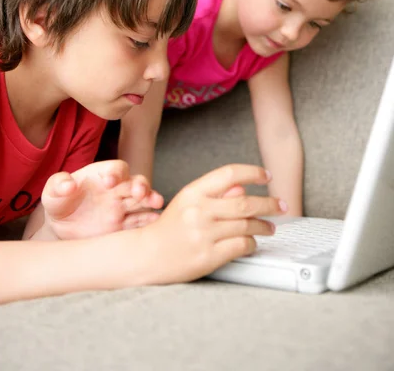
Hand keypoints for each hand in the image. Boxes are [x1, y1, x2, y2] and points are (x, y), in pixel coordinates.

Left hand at [39, 160, 163, 239]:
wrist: (61, 229)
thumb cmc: (59, 203)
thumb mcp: (52, 192)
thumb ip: (58, 184)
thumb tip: (68, 184)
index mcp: (103, 175)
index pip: (117, 168)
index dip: (116, 173)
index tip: (109, 182)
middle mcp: (117, 189)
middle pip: (136, 182)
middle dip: (141, 186)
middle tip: (140, 193)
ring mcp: (123, 208)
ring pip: (143, 200)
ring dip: (151, 199)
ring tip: (156, 203)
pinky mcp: (124, 226)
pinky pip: (140, 222)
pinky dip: (149, 220)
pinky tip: (155, 222)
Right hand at [139, 164, 286, 283]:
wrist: (148, 255)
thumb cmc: (171, 226)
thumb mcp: (188, 201)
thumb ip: (215, 193)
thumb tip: (243, 188)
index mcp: (193, 192)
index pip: (229, 174)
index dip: (252, 173)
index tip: (267, 176)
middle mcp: (199, 211)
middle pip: (245, 203)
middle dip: (270, 204)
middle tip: (281, 205)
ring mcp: (203, 235)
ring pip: (247, 226)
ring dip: (265, 226)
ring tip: (270, 227)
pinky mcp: (208, 257)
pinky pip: (241, 246)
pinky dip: (252, 244)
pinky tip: (253, 242)